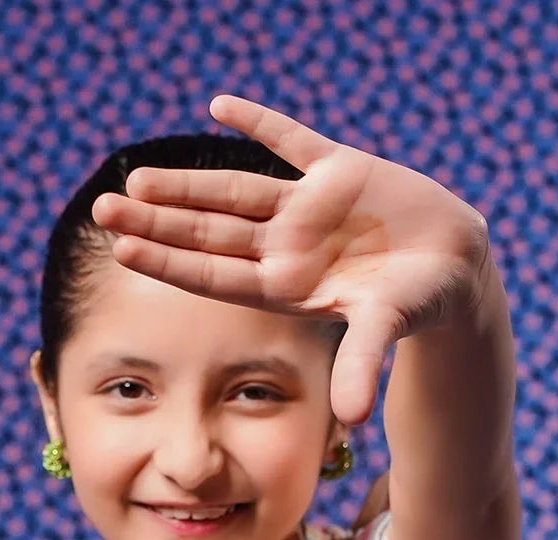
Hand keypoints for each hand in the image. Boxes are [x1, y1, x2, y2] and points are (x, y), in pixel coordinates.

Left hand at [90, 93, 491, 428]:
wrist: (455, 269)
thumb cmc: (417, 305)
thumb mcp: (387, 328)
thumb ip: (363, 364)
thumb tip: (353, 418)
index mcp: (287, 287)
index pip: (213, 274)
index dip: (168, 260)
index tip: (122, 249)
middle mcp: (286, 248)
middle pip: (207, 233)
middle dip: (156, 221)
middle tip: (103, 208)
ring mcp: (307, 209)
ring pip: (233, 191)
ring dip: (186, 184)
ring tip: (135, 177)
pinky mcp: (339, 170)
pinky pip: (290, 140)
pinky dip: (258, 121)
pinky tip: (218, 103)